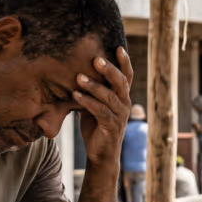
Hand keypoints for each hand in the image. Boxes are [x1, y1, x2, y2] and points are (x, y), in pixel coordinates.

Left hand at [74, 47, 133, 166]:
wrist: (100, 155)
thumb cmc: (95, 127)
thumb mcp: (93, 105)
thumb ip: (91, 91)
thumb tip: (76, 71)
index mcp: (122, 97)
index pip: (126, 76)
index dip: (124, 62)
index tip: (118, 47)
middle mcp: (124, 104)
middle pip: (120, 82)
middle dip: (109, 69)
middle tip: (96, 59)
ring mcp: (120, 116)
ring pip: (109, 96)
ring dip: (93, 85)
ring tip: (78, 77)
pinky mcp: (111, 127)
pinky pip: (100, 111)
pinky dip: (87, 101)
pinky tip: (75, 94)